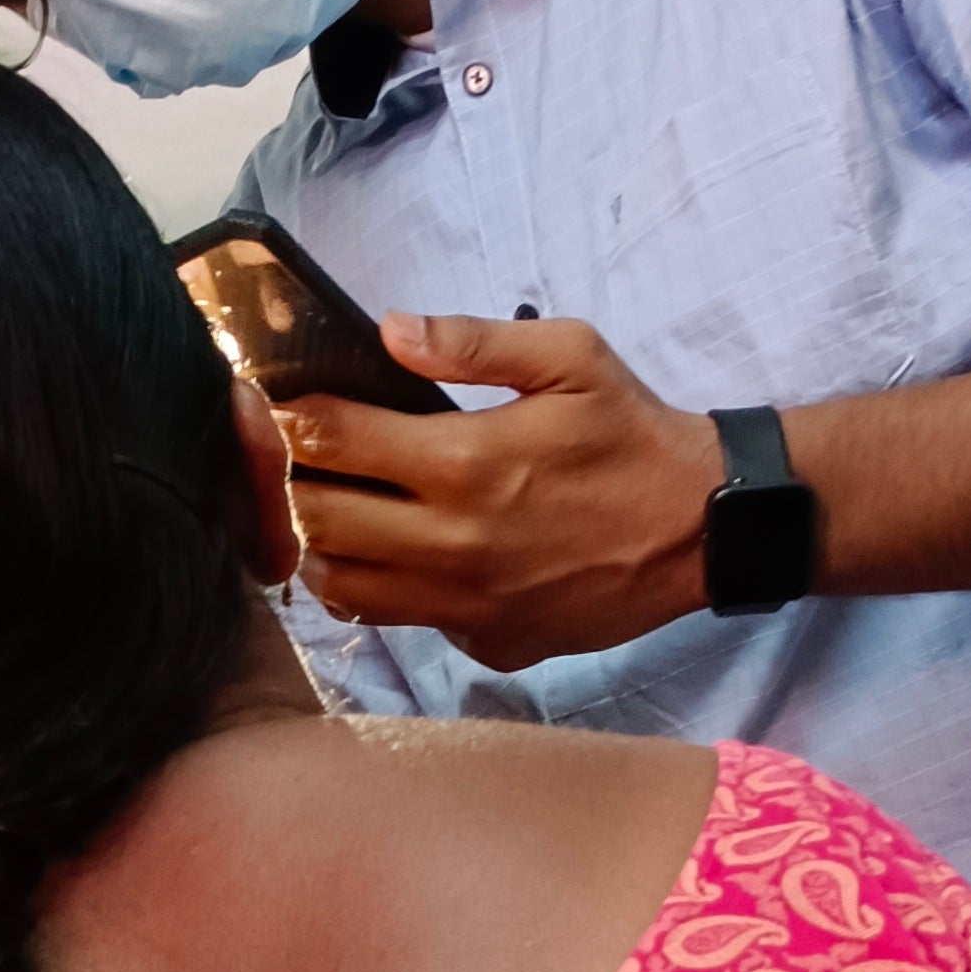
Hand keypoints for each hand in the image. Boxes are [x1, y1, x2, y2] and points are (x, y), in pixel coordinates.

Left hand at [277, 315, 724, 673]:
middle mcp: (453, 542)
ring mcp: (466, 603)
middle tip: (281, 461)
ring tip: (325, 510)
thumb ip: (474, 341)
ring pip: (341, 588)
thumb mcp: (571, 359)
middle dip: (286, 486)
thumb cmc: (633, 436)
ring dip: (316, 548)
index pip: (332, 440)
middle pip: (316, 521)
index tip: (269, 405)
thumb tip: (390, 329)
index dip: (284, 419)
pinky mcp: (485, 642)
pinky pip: (400, 622)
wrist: (702, 528)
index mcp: (466, 462)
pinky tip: (389, 556)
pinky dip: (375, 591)